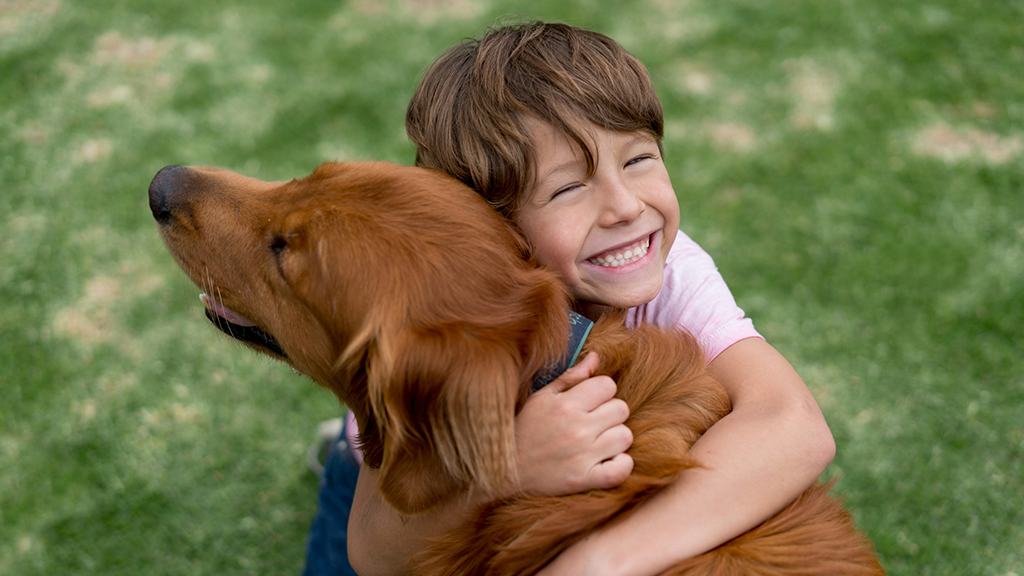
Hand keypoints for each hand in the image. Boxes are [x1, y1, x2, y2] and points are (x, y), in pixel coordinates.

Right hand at [514, 352, 633, 495]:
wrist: (505, 471)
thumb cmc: (525, 430)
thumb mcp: (541, 398)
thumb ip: (571, 377)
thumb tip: (596, 357)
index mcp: (566, 405)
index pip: (608, 385)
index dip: (601, 392)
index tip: (590, 402)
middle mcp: (577, 429)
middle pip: (621, 409)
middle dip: (610, 413)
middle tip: (594, 422)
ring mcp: (583, 456)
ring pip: (625, 436)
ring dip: (615, 438)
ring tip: (598, 442)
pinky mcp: (585, 480)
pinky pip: (622, 468)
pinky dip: (620, 464)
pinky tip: (607, 461)